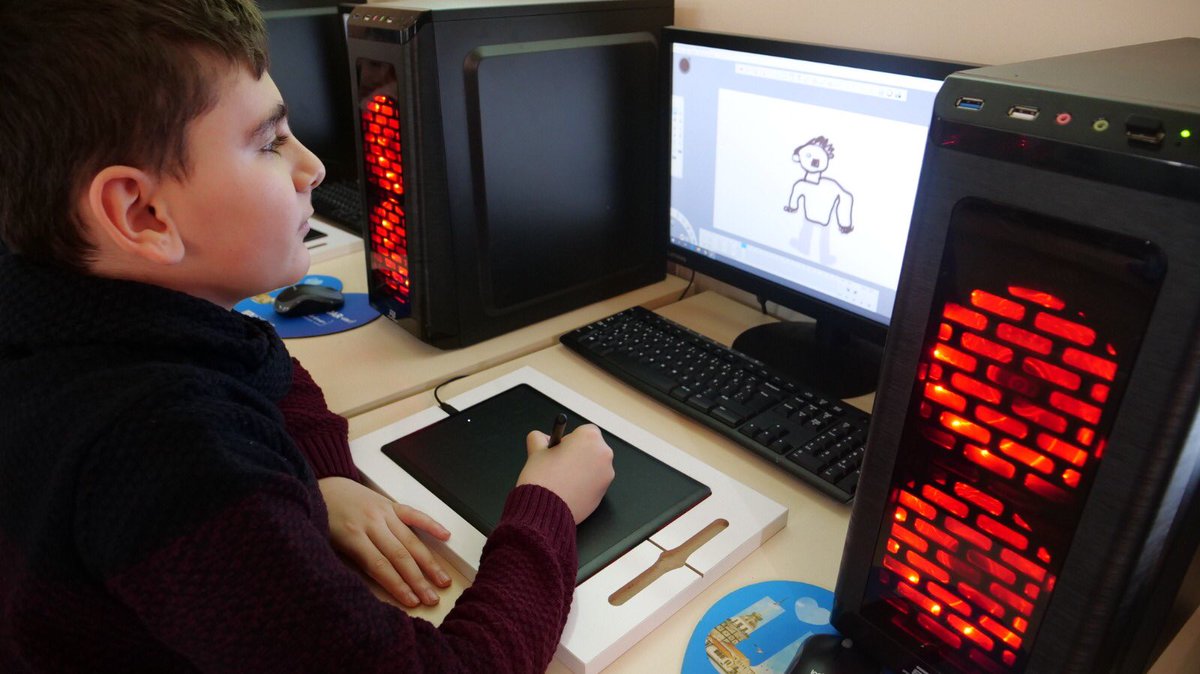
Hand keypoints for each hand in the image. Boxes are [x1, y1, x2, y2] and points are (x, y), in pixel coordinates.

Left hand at [317, 476, 451, 606]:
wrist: (320, 486)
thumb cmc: (322, 520)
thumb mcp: (327, 545)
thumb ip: (349, 563)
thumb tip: (370, 589)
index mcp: (352, 535)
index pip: (380, 565)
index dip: (397, 585)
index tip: (411, 602)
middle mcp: (371, 522)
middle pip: (399, 555)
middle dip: (418, 580)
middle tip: (432, 598)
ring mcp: (383, 512)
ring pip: (410, 540)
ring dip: (428, 563)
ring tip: (442, 580)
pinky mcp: (389, 503)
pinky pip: (413, 514)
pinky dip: (430, 525)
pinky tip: (446, 536)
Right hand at [516, 424, 614, 523]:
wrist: (545, 510)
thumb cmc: (542, 477)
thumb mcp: (535, 451)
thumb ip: (539, 438)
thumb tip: (542, 439)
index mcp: (589, 438)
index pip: (584, 431)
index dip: (570, 439)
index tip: (559, 449)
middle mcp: (604, 454)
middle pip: (592, 448)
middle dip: (578, 454)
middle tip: (560, 465)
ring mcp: (607, 475)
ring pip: (593, 466)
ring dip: (582, 469)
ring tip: (563, 480)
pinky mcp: (604, 493)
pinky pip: (594, 482)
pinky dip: (584, 484)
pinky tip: (568, 491)